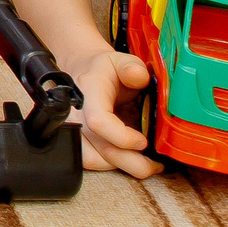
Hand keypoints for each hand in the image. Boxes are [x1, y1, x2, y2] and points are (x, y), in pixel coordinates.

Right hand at [70, 46, 160, 177]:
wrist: (81, 72)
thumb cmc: (103, 70)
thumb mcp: (119, 60)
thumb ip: (132, 67)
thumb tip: (139, 76)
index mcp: (88, 91)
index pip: (98, 121)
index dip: (122, 137)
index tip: (143, 141)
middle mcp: (76, 114)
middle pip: (101, 150)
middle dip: (133, 163)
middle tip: (155, 163)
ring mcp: (72, 129)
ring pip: (95, 161)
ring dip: (124, 166)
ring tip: (145, 162)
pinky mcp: (75, 142)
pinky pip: (91, 163)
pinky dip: (112, 166)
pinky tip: (128, 159)